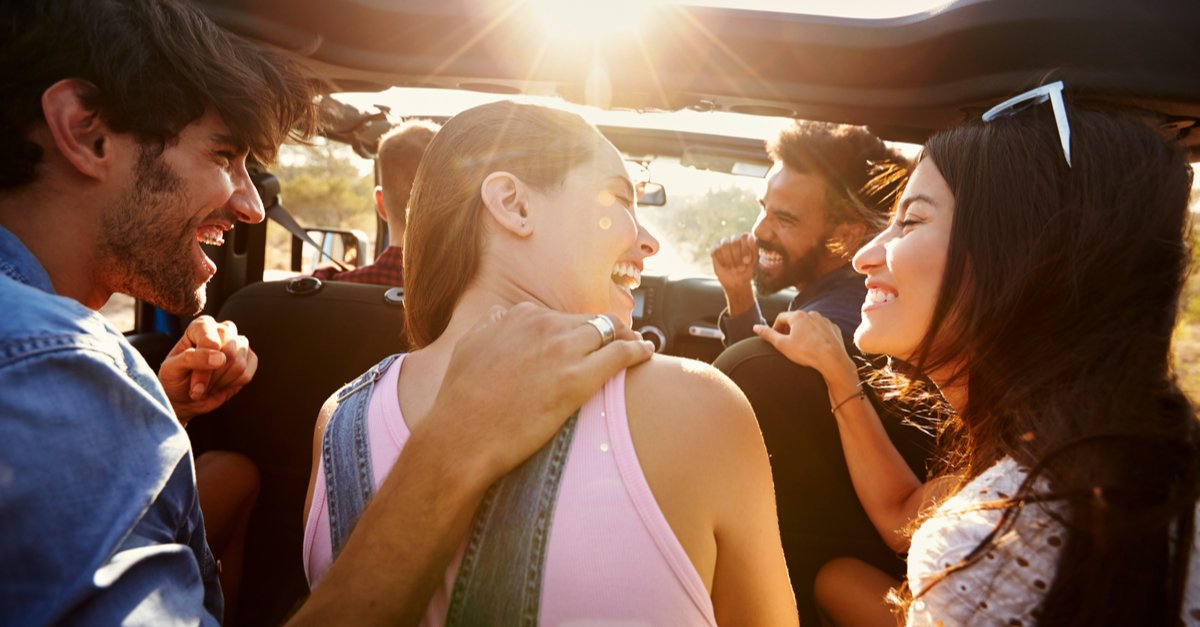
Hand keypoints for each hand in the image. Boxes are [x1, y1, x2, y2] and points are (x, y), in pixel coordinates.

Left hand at [159, 316, 257, 425]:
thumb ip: (191, 359)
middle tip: (199, 386)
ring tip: (208, 385)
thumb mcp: (172, 369)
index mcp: (201, 326)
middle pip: (229, 350)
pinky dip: (231, 385)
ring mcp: (238, 344)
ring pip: (239, 364)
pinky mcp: (249, 359)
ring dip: (221, 382)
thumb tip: (219, 358)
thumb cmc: (175, 379)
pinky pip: (247, 374)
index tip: (195, 386)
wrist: (184, 398)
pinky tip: (220, 384)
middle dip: (213, 375)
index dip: (204, 365)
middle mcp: (222, 330)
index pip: (211, 341)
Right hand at [423, 302, 653, 477]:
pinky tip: (647, 354)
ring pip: (610, 331)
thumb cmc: (460, 402)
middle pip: (590, 321)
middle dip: (607, 330)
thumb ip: (488, 329)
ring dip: (627, 336)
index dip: (577, 329)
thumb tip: (499, 317)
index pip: (561, 317)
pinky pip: (621, 353)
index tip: (586, 339)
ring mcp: (562, 349)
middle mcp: (543, 325)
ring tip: (638, 346)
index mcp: (519, 317)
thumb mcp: (468, 349)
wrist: (462, 436)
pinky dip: (638, 350)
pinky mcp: (579, 378)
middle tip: (623, 340)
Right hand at [710, 233, 756, 315]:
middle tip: (740, 268)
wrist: (738, 283)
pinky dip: (721, 260)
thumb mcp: (755, 262)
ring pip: (724, 245)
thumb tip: (753, 237)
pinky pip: (715, 251)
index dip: (745, 250)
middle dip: (737, 256)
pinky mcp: (716, 251)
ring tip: (734, 269)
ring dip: (729, 259)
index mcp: (747, 239)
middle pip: (733, 240)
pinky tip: (726, 267)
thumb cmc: (749, 272)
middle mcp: (735, 240)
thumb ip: (755, 249)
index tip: (747, 263)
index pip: (744, 237)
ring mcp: (725, 245)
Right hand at [754, 310, 855, 381]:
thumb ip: (768, 334)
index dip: (775, 328)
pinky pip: (821, 329)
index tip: (774, 339)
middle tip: (787, 343)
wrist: (832, 360)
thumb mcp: (782, 344)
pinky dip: (816, 335)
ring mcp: (824, 320)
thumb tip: (755, 327)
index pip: (780, 318)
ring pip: (809, 324)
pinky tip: (815, 346)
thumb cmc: (806, 352)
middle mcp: (812, 314)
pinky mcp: (833, 328)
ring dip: (803, 332)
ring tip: (801, 346)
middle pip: (795, 320)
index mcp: (798, 316)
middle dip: (789, 330)